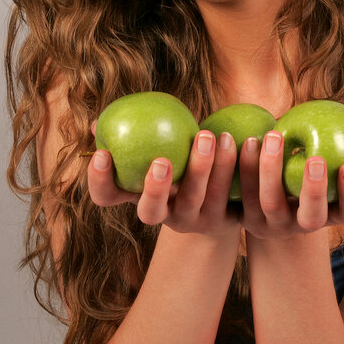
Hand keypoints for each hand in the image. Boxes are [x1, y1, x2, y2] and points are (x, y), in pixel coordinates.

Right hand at [87, 128, 240, 236]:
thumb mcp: (156, 147)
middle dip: (154, 189)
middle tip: (161, 161)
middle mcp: (165, 216)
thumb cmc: (180, 159)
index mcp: (139, 197)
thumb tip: (96, 121)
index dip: (99, 181)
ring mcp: (195, 223)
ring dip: (205, 168)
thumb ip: (132, 134)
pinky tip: (246, 142)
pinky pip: (233, 198)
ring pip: (198, 200)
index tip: (103, 154)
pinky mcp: (227, 221)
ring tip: (211, 135)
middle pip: (150, 212)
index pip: (107, 197)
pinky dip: (239, 169)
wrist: (225, 194)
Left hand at [238, 131, 343, 239]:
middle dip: (315, 191)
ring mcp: (273, 224)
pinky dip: (242, 166)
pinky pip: (242, 194)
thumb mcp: (335, 163)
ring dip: (270, 169)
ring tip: (271, 136)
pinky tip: (246, 139)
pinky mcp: (245, 217)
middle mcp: (302, 225)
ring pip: (270, 202)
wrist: (267, 183)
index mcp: (331, 214)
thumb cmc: (312, 164)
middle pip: (311, 218)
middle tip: (315, 158)